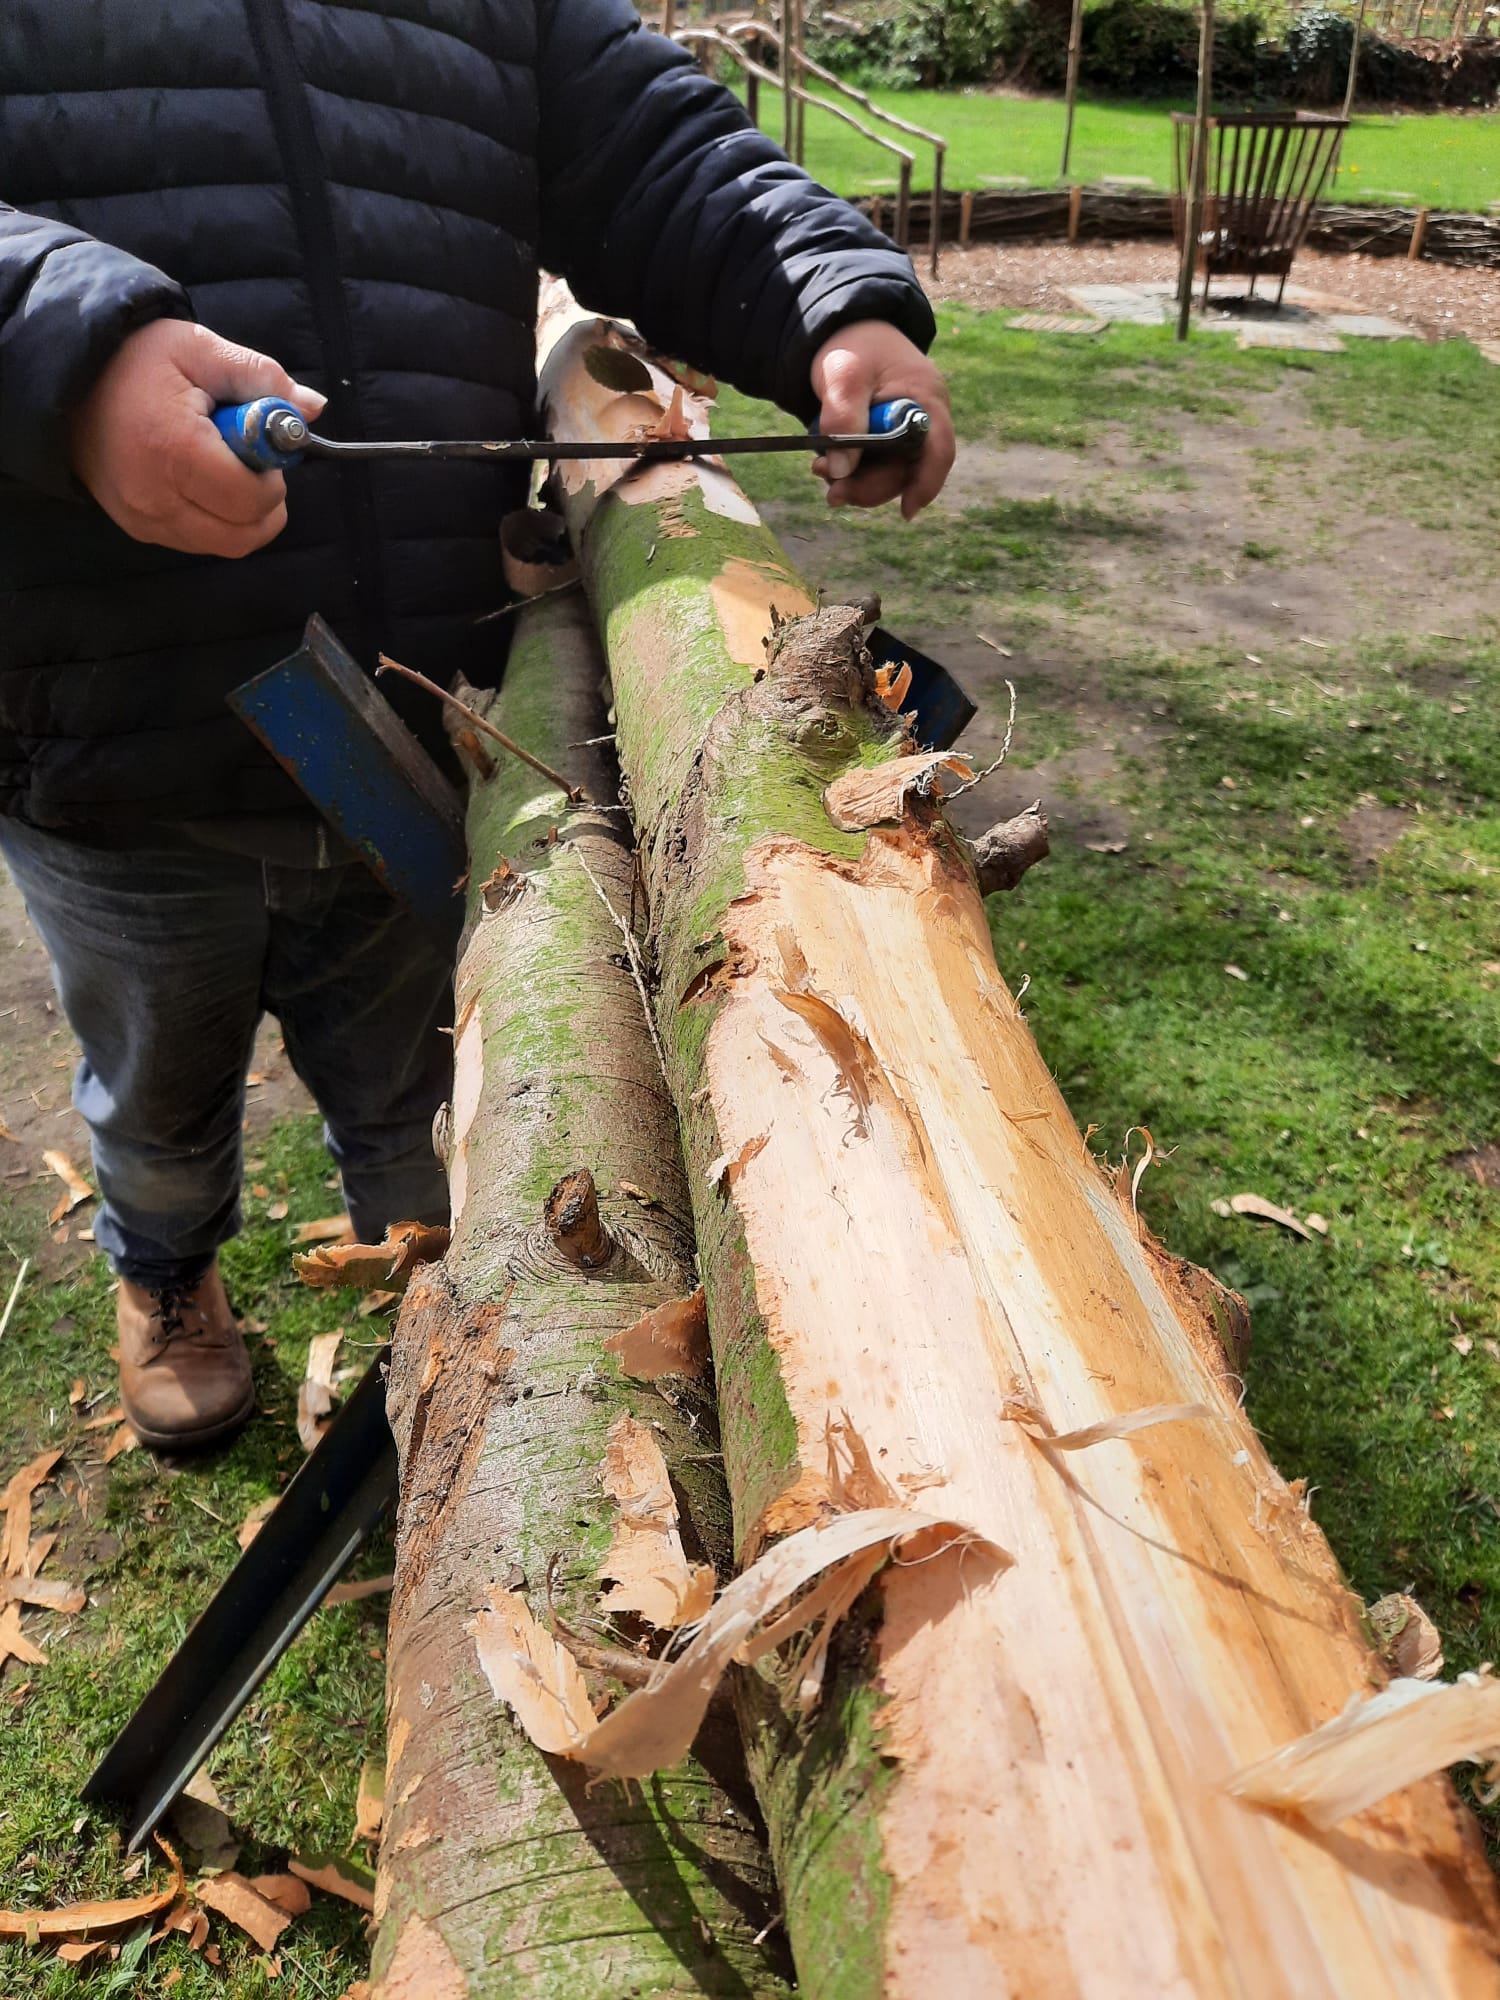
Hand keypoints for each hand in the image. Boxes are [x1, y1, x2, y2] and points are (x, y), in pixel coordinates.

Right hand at [69, 320, 324, 557]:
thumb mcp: (200, 349)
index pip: (252, 499)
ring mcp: (144, 520)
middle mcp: (155, 498)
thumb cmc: (135, 359)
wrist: (65, 380)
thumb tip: (313, 408)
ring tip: (224, 466)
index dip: (273, 476)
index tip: (261, 444)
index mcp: (174, 451)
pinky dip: (217, 519)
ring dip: (243, 515)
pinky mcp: (138, 529)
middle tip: (250, 461)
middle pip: (243, 535)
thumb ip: (261, 376)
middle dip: (264, 502)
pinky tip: (202, 480)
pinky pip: (199, 541)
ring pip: (226, 544)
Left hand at [810, 321, 953, 519]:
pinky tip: (828, 466)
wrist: (843, 331)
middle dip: (869, 487)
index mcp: (927, 400)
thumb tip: (841, 470)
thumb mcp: (844, 374)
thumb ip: (842, 416)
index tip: (907, 511)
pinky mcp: (888, 440)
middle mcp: (924, 420)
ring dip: (856, 483)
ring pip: (889, 474)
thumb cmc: (852, 346)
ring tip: (821, 470)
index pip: (939, 450)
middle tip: (832, 492)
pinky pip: (877, 467)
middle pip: (907, 471)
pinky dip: (853, 473)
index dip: (927, 483)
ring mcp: (906, 432)